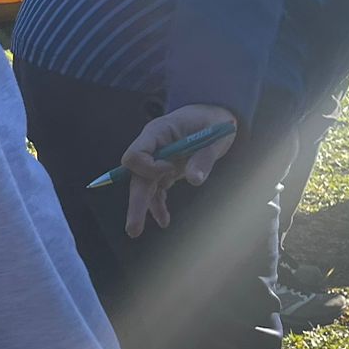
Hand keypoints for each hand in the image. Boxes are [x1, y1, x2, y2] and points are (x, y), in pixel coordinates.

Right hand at [121, 104, 239, 238]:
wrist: (215, 117)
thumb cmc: (214, 121)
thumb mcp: (215, 136)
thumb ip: (204, 157)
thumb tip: (195, 180)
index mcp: (158, 132)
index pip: (136, 154)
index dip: (149, 168)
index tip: (171, 170)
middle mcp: (152, 147)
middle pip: (136, 176)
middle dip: (136, 201)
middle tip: (133, 227)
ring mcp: (157, 161)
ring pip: (143, 187)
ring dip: (141, 208)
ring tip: (136, 231)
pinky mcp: (164, 172)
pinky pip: (156, 191)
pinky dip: (158, 206)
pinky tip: (164, 221)